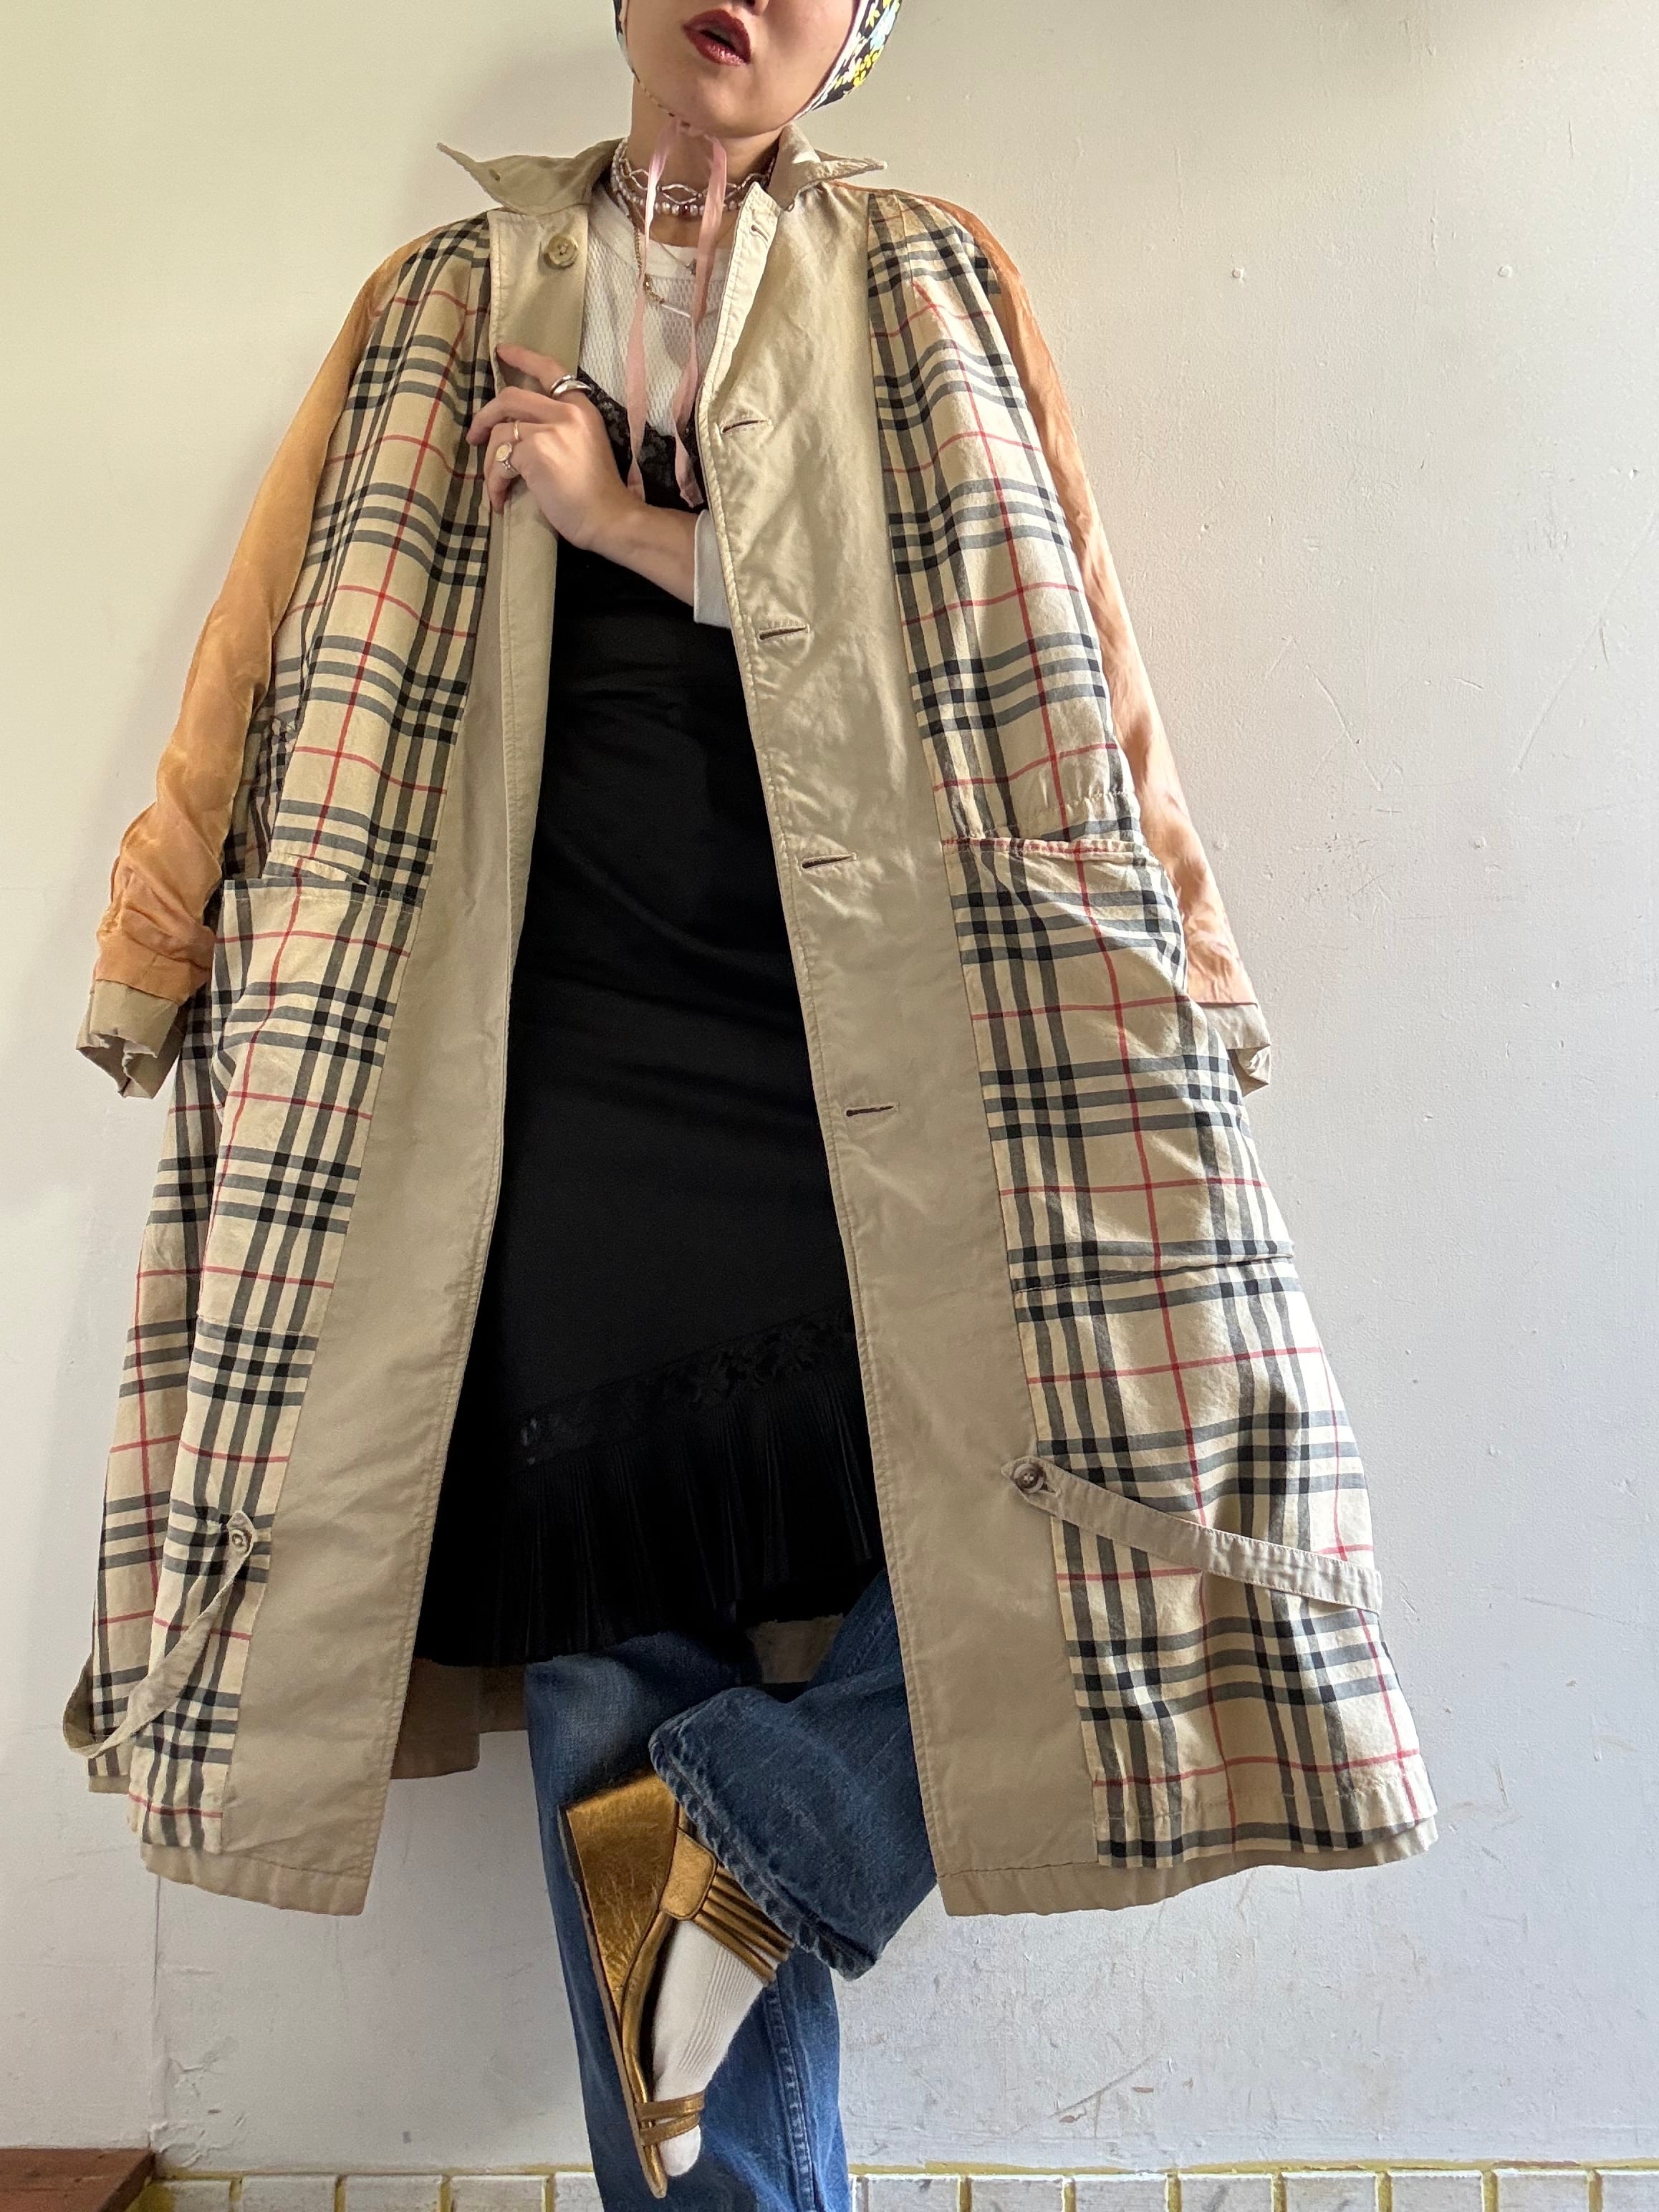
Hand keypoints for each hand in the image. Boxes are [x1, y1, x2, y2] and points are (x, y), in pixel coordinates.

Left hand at [467, 341, 633, 548]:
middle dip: (485, 415)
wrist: (610, 519)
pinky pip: (500, 461)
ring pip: (500, 433)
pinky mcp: (535, 452)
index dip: (522, 358)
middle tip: (475, 436)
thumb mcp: (586, 446)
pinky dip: (495, 484)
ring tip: (496, 487)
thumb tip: (521, 432)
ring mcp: (550, 430)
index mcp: (582, 409)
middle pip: (511, 397)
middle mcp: (566, 412)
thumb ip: (562, 429)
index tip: (501, 352)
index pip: (550, 370)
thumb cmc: (599, 494)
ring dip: (490, 463)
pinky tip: (501, 501)